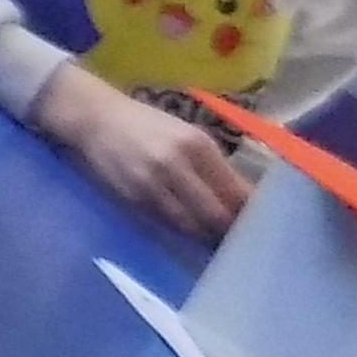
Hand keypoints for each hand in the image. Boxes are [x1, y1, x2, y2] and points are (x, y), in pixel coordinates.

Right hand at [31, 65, 251, 244]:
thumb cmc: (148, 125)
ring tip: (214, 237)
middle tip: (238, 237)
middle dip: (228, 230)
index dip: (249, 212)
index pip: (235, 191)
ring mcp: (153, 184)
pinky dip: (181, 230)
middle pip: (216, 214)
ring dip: (205, 235)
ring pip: (191, 225)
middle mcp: (177, 164)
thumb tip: (246, 199)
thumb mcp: (186, 135)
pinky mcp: (134, 199)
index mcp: (197, 144)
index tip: (260, 223)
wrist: (96, 118)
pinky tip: (188, 229)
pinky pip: (167, 224)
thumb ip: (215, 166)